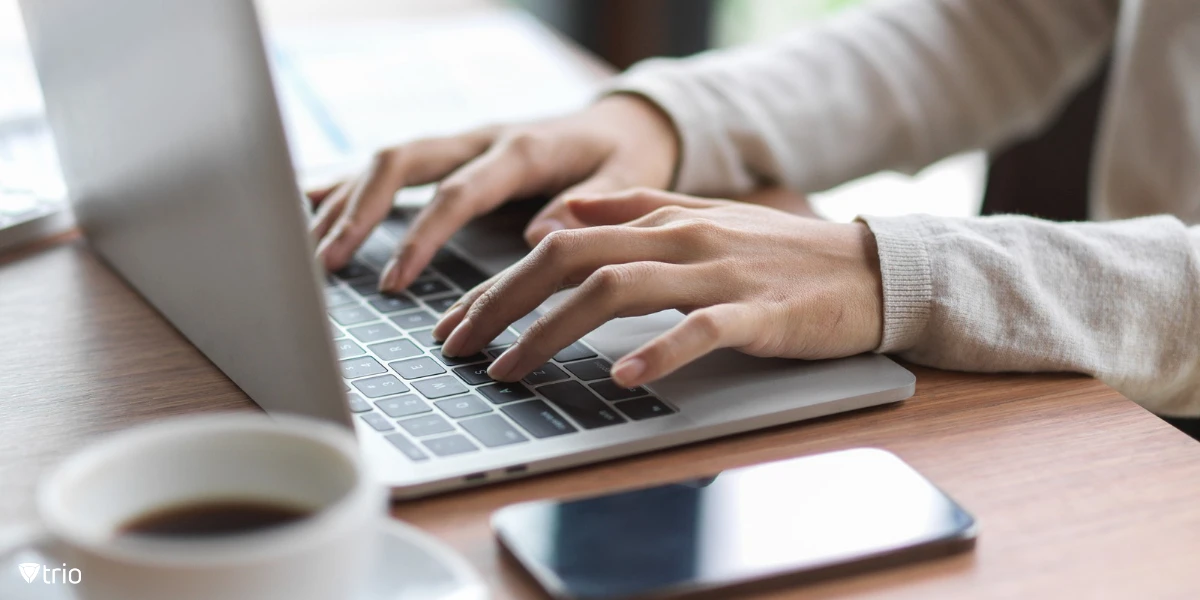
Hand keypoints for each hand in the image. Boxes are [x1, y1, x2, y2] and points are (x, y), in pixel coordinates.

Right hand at [307, 94, 678, 291]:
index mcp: (520, 150)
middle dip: (359, 210)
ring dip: (344, 199)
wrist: (625, 123)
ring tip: (310, 247)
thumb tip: (542, 236)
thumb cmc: (625, 157)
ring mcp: (462, 143)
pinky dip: (351, 181)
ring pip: (387, 160)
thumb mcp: (628, 179)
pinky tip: (310, 202)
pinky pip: (394, 165)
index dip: (421, 236)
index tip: (395, 280)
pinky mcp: (453, 153)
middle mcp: (481, 140)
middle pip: (403, 162)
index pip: (457, 193)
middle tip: (328, 261)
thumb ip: (591, 204)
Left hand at [432, 189, 884, 388]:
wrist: (870, 270)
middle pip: (570, 258)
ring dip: (553, 329)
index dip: (500, 282)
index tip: (458, 323)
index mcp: (661, 221)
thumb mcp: (701, 219)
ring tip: (512, 369)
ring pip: (618, 287)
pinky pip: (700, 327)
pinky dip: (659, 350)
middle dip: (504, 302)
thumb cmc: (780, 255)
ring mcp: (717, 273)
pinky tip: (624, 376)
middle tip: (460, 348)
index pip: (559, 241)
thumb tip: (566, 209)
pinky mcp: (759, 312)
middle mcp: (680, 239)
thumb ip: (634, 207)